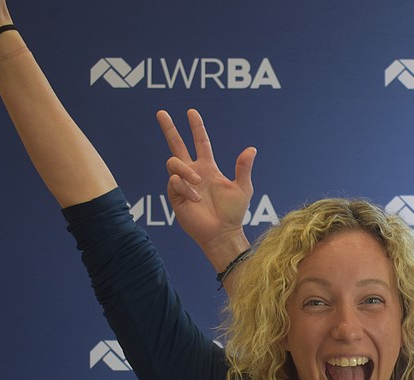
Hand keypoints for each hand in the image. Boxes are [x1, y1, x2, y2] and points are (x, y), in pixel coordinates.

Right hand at [157, 108, 255, 269]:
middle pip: (177, 145)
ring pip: (174, 163)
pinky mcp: (175, 195)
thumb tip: (252, 148)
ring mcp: (183, 183)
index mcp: (208, 168)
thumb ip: (243, 168)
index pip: (201, 142)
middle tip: (161, 112)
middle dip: (169, 129)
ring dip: (186, 170)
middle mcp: (193, 172)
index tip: (191, 112)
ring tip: (198, 182)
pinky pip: (174, 182)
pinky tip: (195, 199)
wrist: (222, 233)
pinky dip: (186, 188)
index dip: (196, 127)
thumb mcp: (243, 188)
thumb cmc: (234, 213)